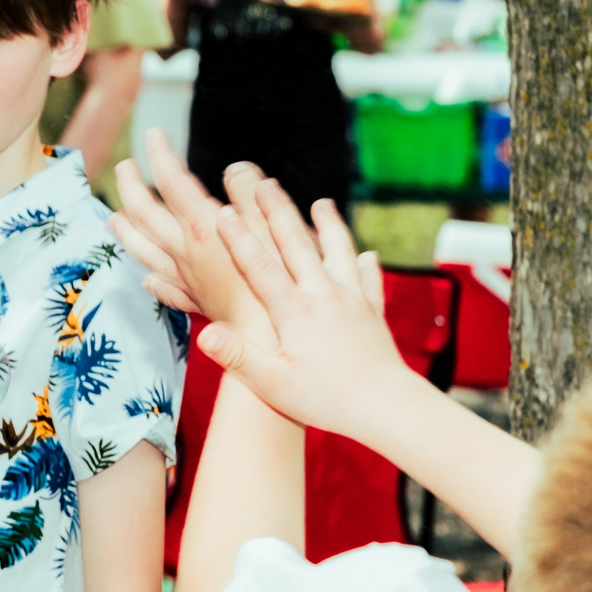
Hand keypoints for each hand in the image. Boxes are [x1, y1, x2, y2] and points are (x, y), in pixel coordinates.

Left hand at [108, 129, 272, 340]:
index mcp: (203, 226)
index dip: (159, 154)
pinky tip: (147, 280)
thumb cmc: (279, 281)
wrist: (271, 337)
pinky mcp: (197, 302)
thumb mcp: (275, 224)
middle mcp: (186, 251)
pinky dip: (152, 280)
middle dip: (130, 186)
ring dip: (126, 231)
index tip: (153, 135)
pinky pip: (165, 289)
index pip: (170, 181)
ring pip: (144, 250)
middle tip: (125, 167)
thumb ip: (250, 191)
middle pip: (144, 213)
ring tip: (113, 219)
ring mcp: (187, 278)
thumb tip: (235, 169)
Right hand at [189, 168, 411, 435]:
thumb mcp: (273, 385)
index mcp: (293, 313)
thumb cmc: (326, 400)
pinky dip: (365, 265)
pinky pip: (368, 280)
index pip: (259, 267)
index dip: (238, 239)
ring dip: (327, 225)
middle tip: (262, 184)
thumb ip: (238, 356)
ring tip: (321, 202)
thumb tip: (204, 334)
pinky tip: (365, 257)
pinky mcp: (372, 312)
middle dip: (277, 212)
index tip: (220, 211)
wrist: (387, 407)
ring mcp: (351, 300)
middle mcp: (323, 296)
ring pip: (337, 252)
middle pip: (297, 245)